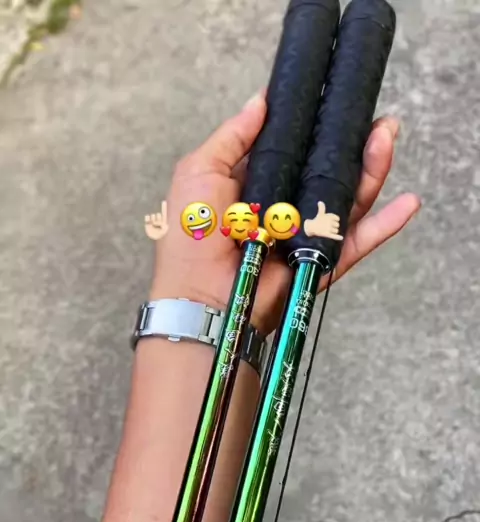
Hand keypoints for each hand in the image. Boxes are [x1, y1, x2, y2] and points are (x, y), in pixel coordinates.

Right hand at [145, 202, 168, 239]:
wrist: (156, 240)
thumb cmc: (163, 235)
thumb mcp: (165, 228)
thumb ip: (162, 222)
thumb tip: (157, 218)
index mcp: (164, 221)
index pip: (164, 213)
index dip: (164, 207)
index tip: (164, 201)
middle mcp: (158, 221)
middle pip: (158, 214)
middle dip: (158, 218)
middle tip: (158, 224)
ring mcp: (153, 222)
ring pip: (153, 215)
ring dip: (153, 219)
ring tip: (154, 225)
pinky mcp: (148, 225)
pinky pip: (147, 217)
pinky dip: (148, 218)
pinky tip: (149, 221)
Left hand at [151, 93, 420, 334]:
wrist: (202, 295)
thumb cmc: (193, 234)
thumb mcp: (200, 172)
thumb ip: (232, 137)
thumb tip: (262, 100)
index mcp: (258, 183)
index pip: (297, 148)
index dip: (319, 126)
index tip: (338, 100)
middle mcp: (285, 206)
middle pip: (331, 171)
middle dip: (358, 144)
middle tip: (379, 121)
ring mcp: (305, 235)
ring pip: (349, 200)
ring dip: (373, 170)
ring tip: (387, 140)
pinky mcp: (319, 262)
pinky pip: (356, 242)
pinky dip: (384, 225)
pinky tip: (408, 203)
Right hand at [304, 201, 343, 240]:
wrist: (311, 228)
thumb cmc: (317, 220)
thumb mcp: (320, 213)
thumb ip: (322, 208)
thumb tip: (320, 202)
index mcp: (329, 217)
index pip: (337, 218)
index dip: (335, 220)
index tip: (331, 221)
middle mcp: (330, 222)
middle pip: (337, 225)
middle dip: (334, 226)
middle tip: (328, 227)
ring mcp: (329, 229)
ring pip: (336, 230)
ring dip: (334, 231)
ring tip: (329, 231)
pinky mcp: (327, 235)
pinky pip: (334, 236)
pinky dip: (338, 237)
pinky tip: (341, 238)